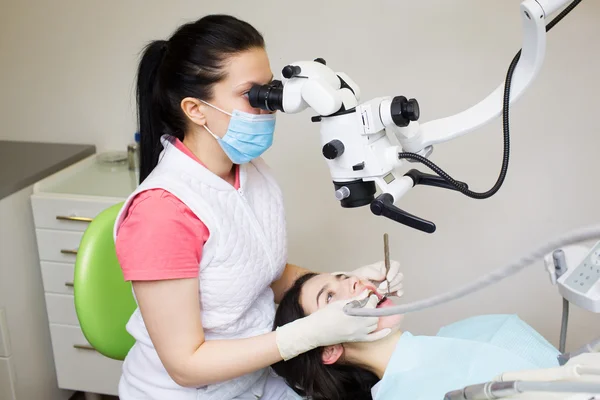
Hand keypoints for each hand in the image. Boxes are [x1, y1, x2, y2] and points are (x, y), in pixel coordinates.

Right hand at [274, 290, 390, 360]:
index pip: (370, 306)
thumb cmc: (324, 316)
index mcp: (352, 315)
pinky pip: (373, 338)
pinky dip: (381, 334)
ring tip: (368, 311)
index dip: (371, 299)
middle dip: (373, 308)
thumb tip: (366, 293)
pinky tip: (387, 329)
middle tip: (368, 302)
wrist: (315, 331)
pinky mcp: (355, 339)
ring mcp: (357, 334)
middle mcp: (357, 326)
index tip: (370, 295)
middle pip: (373, 316)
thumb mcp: (339, 304)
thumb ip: (355, 299)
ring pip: (374, 325)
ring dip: (374, 317)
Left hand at [333, 260, 403, 296]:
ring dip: (392, 289)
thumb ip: (374, 273)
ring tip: (380, 291)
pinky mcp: (392, 291)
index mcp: (385, 266)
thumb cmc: (360, 276)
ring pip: (399, 284)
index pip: (395, 265)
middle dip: (391, 283)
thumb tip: (383, 276)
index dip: (394, 271)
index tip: (388, 278)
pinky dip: (399, 293)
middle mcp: (390, 273)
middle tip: (381, 287)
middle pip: (399, 276)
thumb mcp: (364, 272)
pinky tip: (397, 294)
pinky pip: (400, 291)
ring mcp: (392, 282)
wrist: (356, 287)